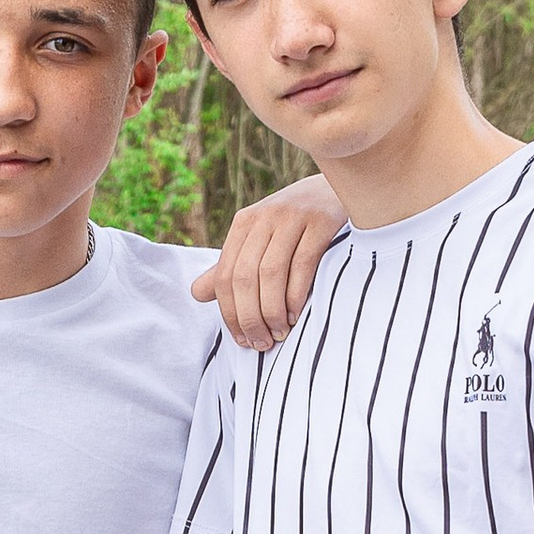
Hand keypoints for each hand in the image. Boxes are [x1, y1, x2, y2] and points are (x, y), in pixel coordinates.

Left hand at [191, 176, 349, 350]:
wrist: (337, 190)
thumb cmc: (295, 224)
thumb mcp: (258, 240)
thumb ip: (230, 267)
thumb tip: (196, 294)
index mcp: (244, 223)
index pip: (224, 276)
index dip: (229, 314)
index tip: (242, 341)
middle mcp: (264, 217)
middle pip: (244, 277)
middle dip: (250, 318)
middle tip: (261, 344)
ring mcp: (293, 217)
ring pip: (270, 273)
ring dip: (272, 311)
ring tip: (278, 334)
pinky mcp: (321, 222)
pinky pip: (302, 264)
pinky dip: (296, 295)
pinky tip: (295, 315)